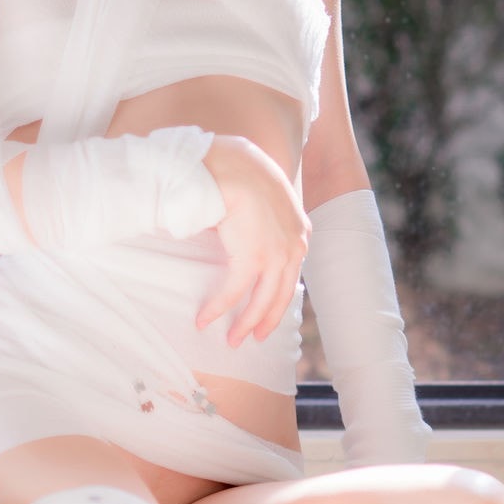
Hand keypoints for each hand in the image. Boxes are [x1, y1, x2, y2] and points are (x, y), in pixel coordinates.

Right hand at [195, 134, 309, 346]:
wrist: (233, 164)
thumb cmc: (241, 168)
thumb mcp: (264, 190)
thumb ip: (264, 210)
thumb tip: (246, 218)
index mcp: (299, 229)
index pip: (292, 270)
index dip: (279, 292)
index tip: (267, 306)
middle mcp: (294, 245)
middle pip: (281, 293)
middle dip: (267, 318)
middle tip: (253, 336)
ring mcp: (276, 255)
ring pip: (262, 301)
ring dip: (244, 323)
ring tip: (232, 339)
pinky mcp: (252, 260)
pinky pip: (233, 293)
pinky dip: (218, 308)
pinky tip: (205, 319)